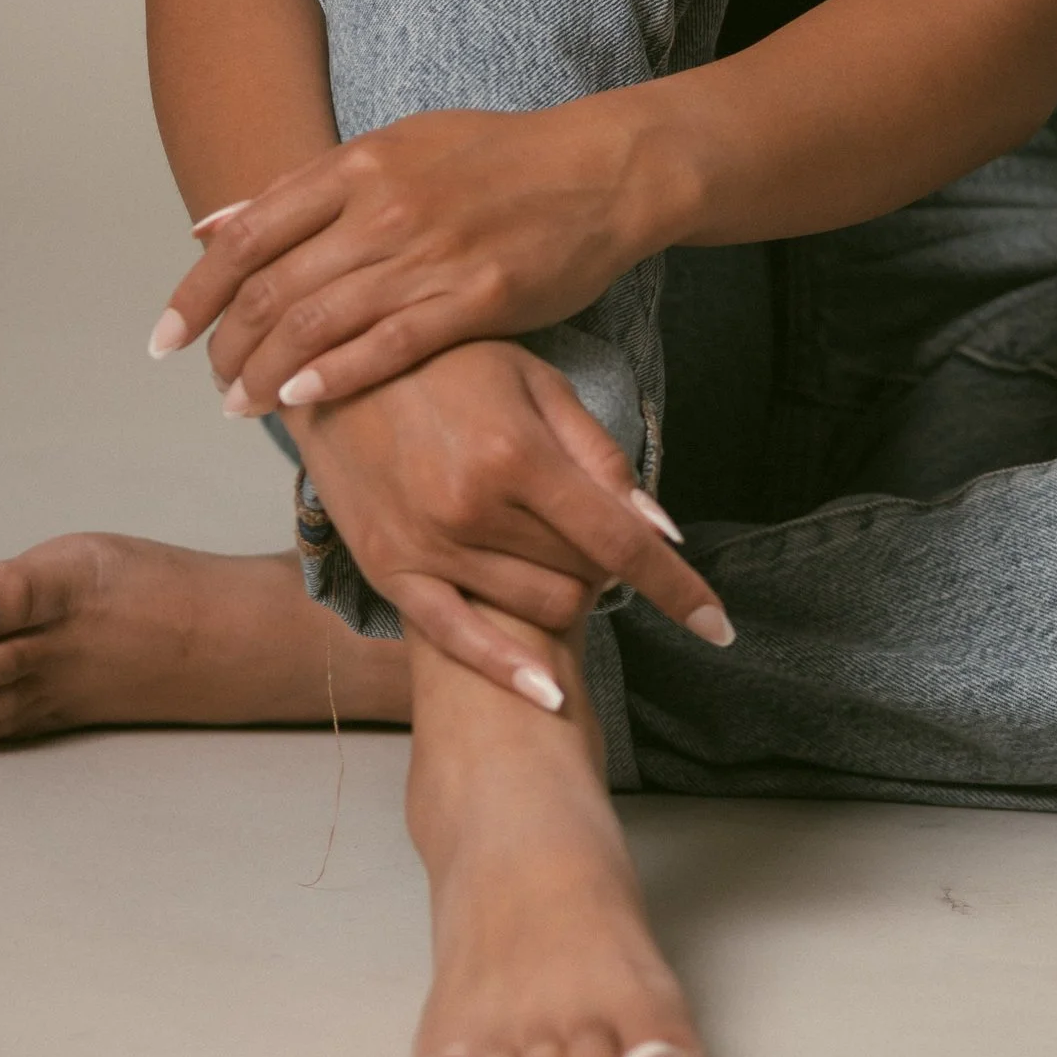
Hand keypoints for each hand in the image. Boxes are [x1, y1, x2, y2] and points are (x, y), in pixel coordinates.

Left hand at [152, 100, 668, 418]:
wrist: (600, 169)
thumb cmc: (497, 159)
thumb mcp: (396, 146)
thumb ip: (306, 189)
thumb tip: (212, 226)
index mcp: (358, 166)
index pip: (246, 236)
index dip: (195, 294)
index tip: (165, 338)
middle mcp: (384, 206)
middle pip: (272, 286)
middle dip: (225, 345)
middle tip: (208, 381)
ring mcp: (429, 252)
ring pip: (319, 321)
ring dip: (267, 371)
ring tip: (240, 406)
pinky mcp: (477, 297)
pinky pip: (389, 345)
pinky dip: (336, 374)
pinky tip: (302, 399)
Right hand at [294, 339, 735, 703]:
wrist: (337, 367)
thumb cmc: (450, 364)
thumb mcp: (536, 383)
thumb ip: (601, 457)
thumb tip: (662, 528)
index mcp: (517, 454)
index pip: (620, 542)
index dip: (678, 588)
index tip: (720, 627)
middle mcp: (472, 509)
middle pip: (583, 575)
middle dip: (608, 563)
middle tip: (591, 526)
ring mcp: (428, 547)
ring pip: (538, 607)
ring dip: (568, 592)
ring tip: (552, 549)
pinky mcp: (390, 572)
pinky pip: (460, 640)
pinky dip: (511, 671)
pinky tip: (550, 692)